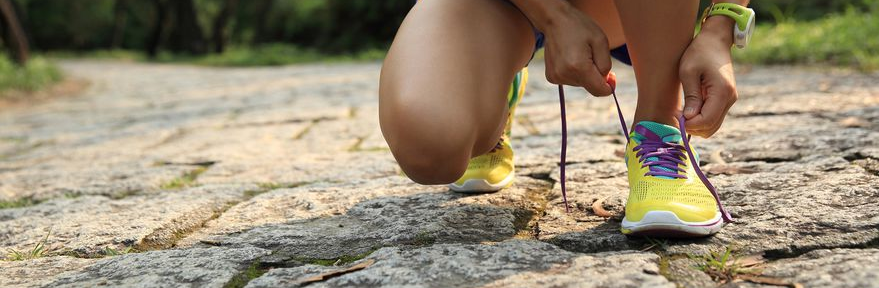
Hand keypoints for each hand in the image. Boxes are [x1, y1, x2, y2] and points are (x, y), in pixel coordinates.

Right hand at [541, 4, 612, 95]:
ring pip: (580, 83)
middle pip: (590, 87)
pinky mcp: (551, 77)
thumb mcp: (601, 41)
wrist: (555, 21)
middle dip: (595, 75)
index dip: (609, 86)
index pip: (599, 91)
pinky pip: (570, 80)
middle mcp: (565, 75)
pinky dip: (574, 72)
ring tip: (579, 54)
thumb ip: (606, 65)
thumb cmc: (580, 28)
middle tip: (592, 55)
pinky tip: (570, 58)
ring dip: (584, 73)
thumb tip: (605, 82)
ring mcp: (556, 77)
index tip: (612, 76)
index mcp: (579, 67)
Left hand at [679, 18, 737, 137]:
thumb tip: (689, 118)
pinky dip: (701, 119)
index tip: (676, 118)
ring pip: (713, 126)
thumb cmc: (698, 52)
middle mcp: (730, 98)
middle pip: (711, 128)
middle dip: (693, 127)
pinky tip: (689, 110)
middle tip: (677, 116)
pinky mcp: (726, 99)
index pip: (706, 121)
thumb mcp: (688, 72)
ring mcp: (729, 100)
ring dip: (696, 125)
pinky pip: (713, 118)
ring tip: (682, 113)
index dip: (690, 125)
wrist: (715, 41)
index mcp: (722, 92)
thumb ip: (691, 96)